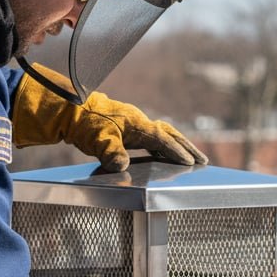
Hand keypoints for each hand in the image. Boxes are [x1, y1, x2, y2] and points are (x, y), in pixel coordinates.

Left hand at [72, 92, 207, 171]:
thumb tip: (121, 165)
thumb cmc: (86, 125)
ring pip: (164, 134)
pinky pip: (154, 137)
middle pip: (171, 134)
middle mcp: (140, 122)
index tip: (191, 163)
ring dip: (178, 146)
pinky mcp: (130, 127)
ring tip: (191, 159)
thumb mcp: (97, 141)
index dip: (176, 151)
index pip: (162, 139)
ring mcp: (135, 123)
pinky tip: (165, 156)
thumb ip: (110, 153)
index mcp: (137, 124)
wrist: (72, 110)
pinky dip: (164, 146)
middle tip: (203, 160)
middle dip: (187, 147)